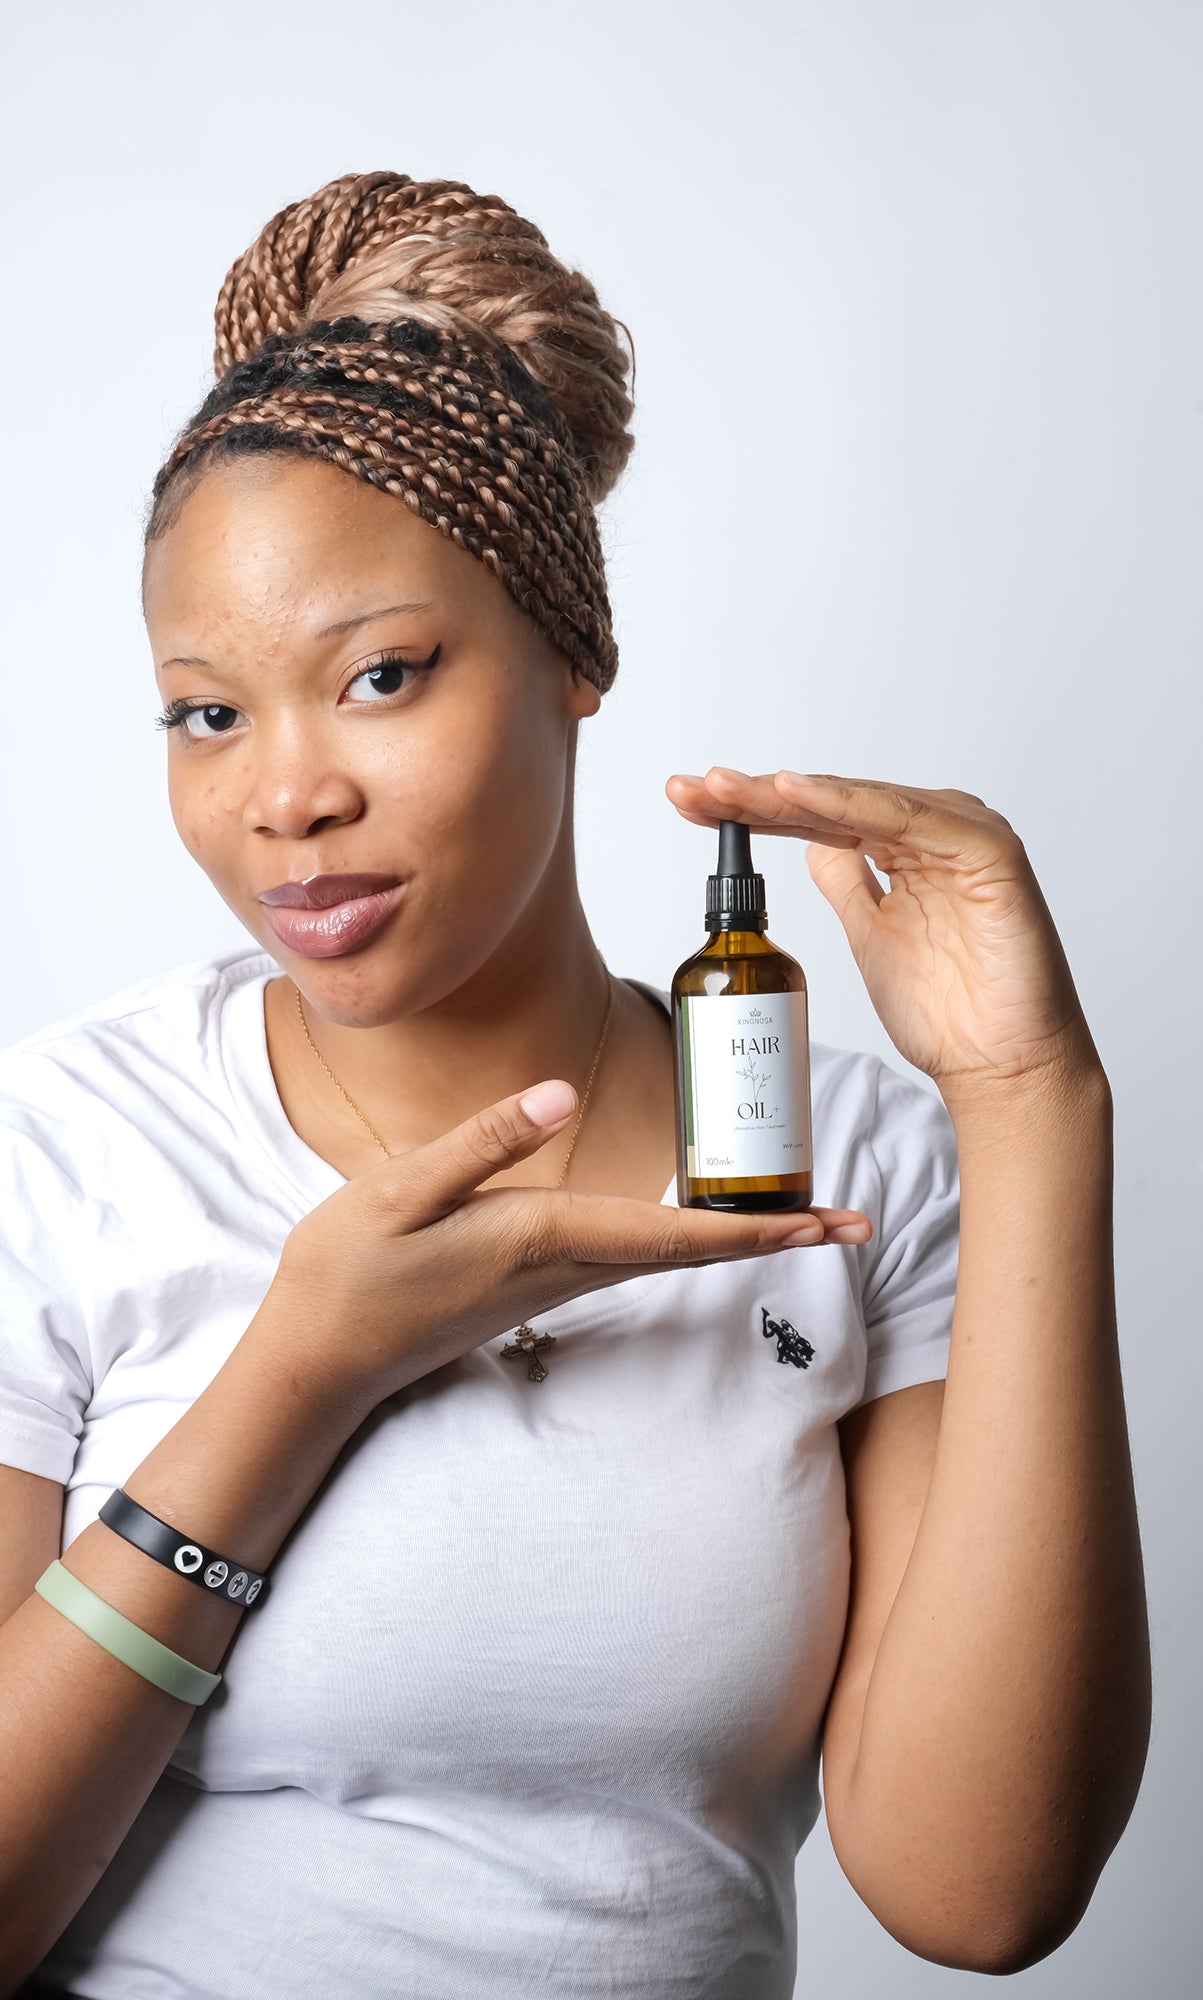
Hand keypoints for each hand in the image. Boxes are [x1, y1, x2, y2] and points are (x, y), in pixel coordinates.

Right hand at [269, 1079, 872, 1414]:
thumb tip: (563, 1094)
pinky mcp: (533, 1285)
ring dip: (738, 1239)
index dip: (761, 1228)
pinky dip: (686, 1241)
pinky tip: (699, 1224)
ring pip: (668, 1257)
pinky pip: (632, 1260)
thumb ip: (484, 1142)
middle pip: (693, 1251)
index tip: (830, 1223)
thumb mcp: (401, 1191)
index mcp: (543, 1238)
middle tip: (855, 1221)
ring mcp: (552, 1285)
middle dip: (776, 1236)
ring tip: (800, 1216)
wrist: (316, 1363)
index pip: (677, 1234)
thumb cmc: (348, 1274)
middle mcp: (563, 1268)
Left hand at [665, 766, 1102, 1097]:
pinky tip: (793, 792)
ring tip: (724, 788)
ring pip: (857, 801)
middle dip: (752, 796)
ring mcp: (959, 835)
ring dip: (786, 793)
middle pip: (828, 802)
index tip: (688, 806)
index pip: (815, 819)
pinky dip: (846, 804)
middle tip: (688, 789)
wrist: (998, 1065)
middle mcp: (930, 831)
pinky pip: (904, 818)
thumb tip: (807, 844)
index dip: (750, 811)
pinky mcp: (986, 848)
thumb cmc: (948, 1012)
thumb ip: (847, 883)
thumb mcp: (871, 936)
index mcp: (904, 847)